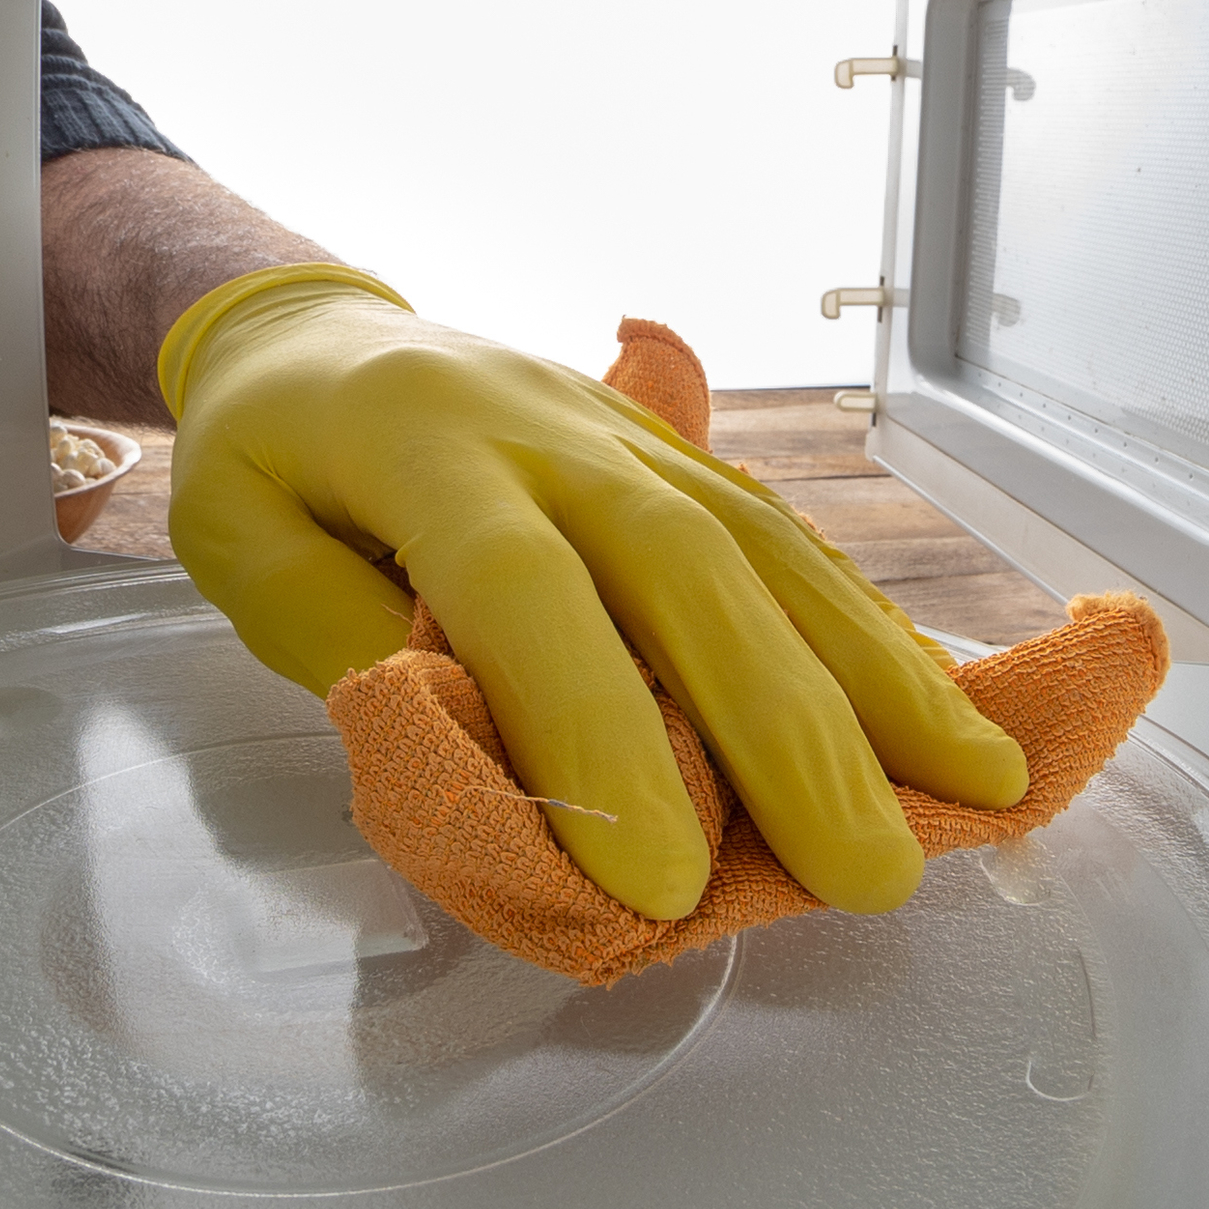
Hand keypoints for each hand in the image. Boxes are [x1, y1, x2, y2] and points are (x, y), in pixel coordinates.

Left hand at [158, 268, 1027, 919]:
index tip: (658, 878)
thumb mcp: (235, 550)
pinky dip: (868, 624)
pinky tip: (935, 706)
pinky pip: (788, 535)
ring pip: (770, 547)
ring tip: (973, 788)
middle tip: (868, 870)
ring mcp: (629, 432)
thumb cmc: (267, 461)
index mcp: (421, 449)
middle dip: (792, 729)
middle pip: (689, 570)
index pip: (523, 594)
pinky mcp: (679, 452)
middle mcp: (550, 428)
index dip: (596, 731)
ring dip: (878, 674)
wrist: (315, 330)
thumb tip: (470, 744)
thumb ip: (339, 646)